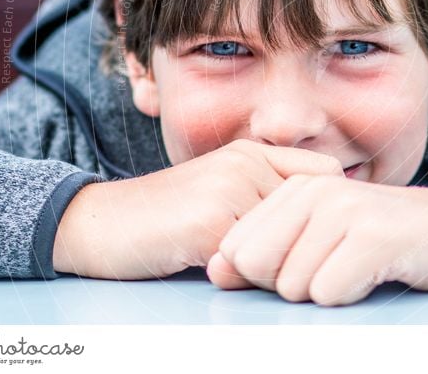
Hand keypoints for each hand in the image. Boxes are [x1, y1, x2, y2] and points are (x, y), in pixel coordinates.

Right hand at [52, 139, 342, 278]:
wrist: (98, 222)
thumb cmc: (165, 216)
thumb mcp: (220, 190)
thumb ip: (264, 197)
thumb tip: (321, 227)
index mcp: (252, 152)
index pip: (326, 173)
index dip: (329, 207)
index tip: (317, 233)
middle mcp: (246, 162)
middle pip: (312, 212)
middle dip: (302, 243)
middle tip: (276, 263)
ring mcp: (229, 188)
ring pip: (287, 239)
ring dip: (274, 264)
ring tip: (240, 267)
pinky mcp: (210, 222)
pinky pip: (255, 260)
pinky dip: (246, 276)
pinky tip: (216, 270)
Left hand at [206, 175, 427, 305]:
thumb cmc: (377, 240)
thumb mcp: (316, 239)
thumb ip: (264, 251)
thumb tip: (215, 269)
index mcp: (295, 186)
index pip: (237, 247)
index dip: (262, 273)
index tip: (305, 264)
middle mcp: (316, 190)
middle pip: (256, 266)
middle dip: (288, 284)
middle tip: (330, 269)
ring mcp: (344, 209)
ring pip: (293, 285)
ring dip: (325, 291)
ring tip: (356, 267)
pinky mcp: (371, 236)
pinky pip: (328, 291)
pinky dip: (348, 296)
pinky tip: (373, 273)